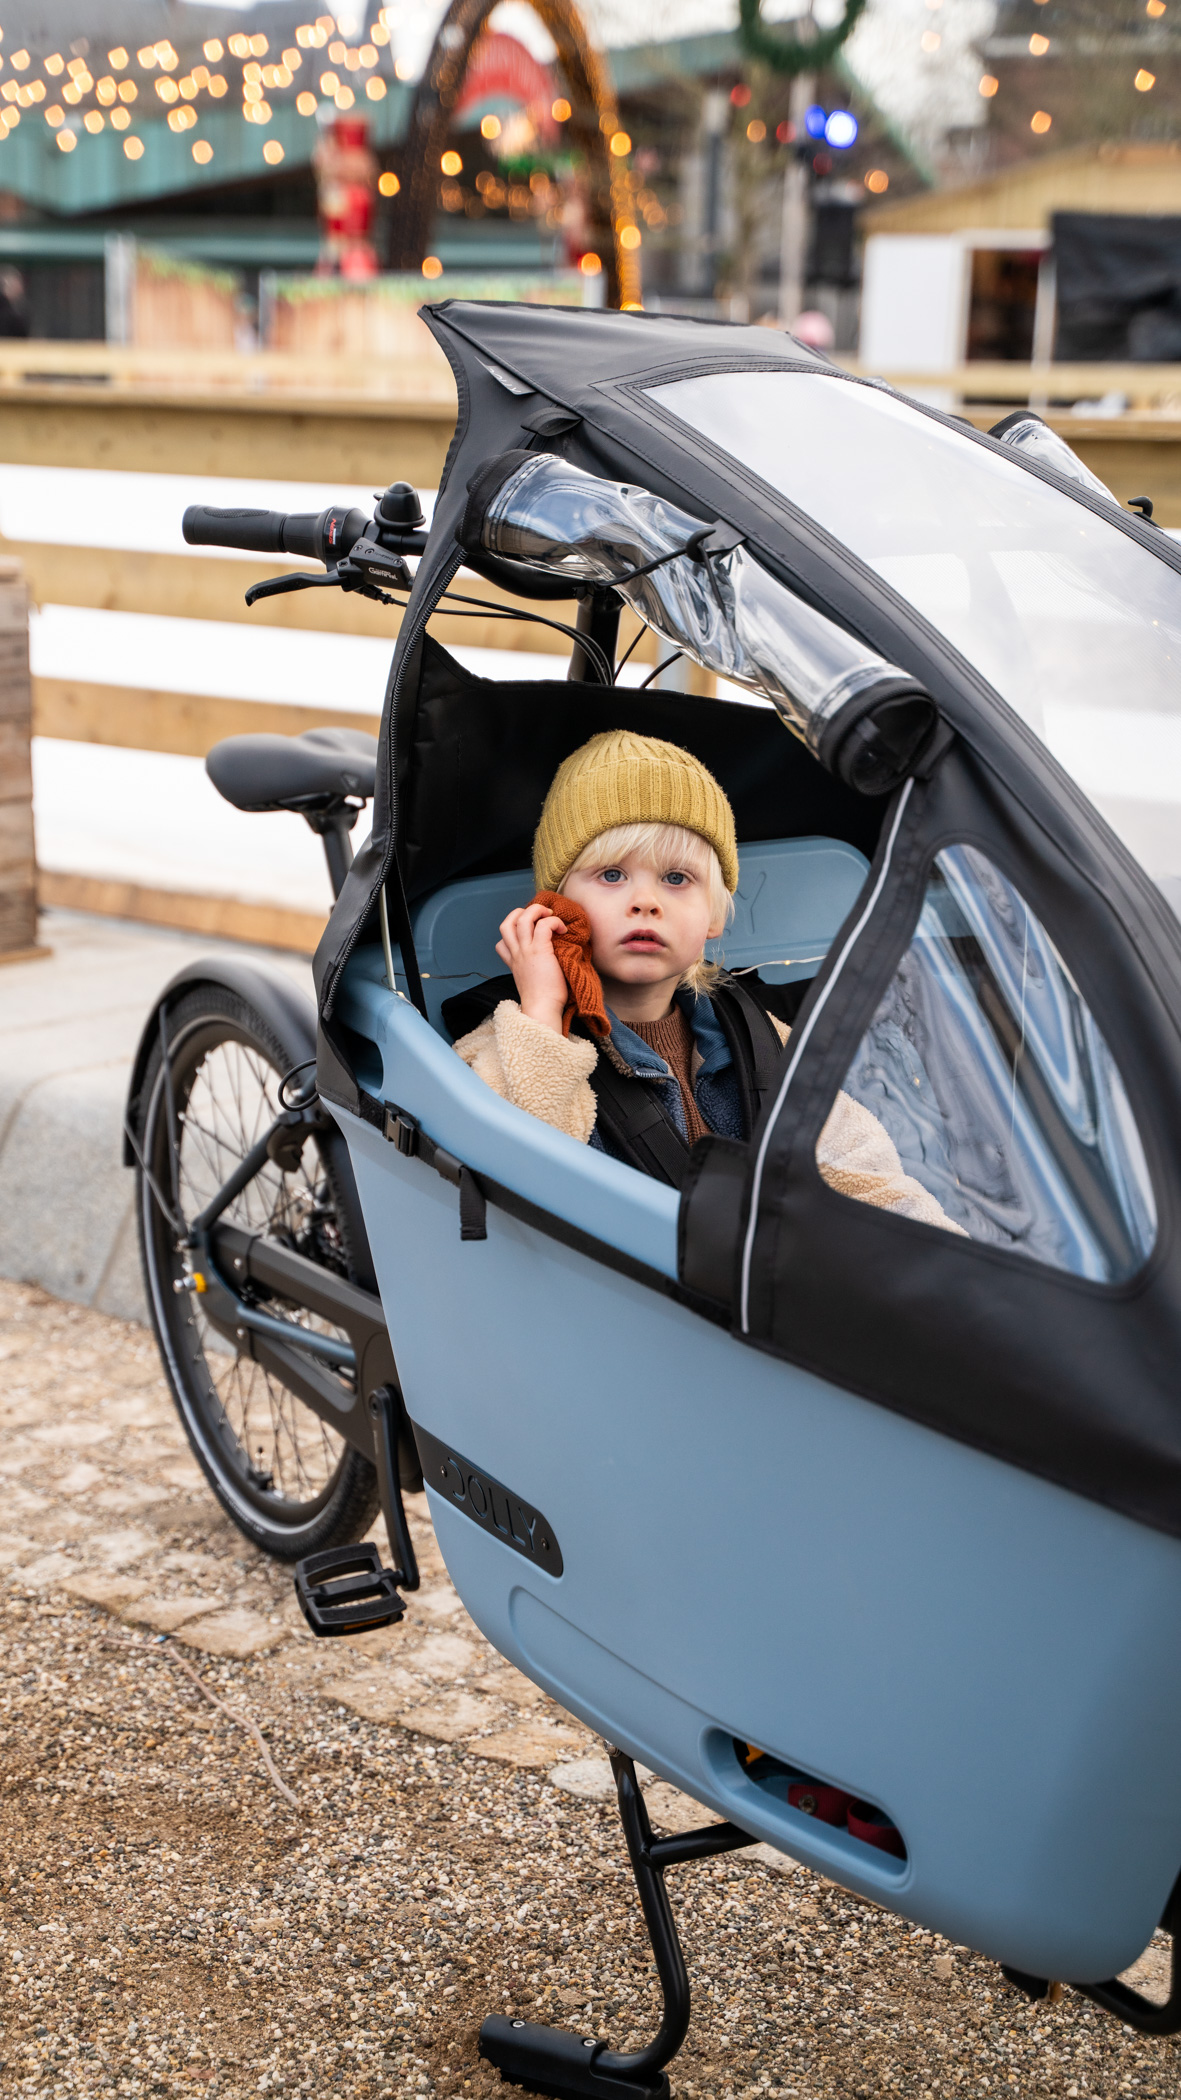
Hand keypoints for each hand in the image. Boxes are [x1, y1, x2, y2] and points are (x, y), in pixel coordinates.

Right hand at [496, 904, 567, 1033]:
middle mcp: (517, 954)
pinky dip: (554, 922)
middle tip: (540, 917)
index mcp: (514, 963)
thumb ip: (532, 970)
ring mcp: (526, 951)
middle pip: (507, 923)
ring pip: (522, 918)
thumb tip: (548, 962)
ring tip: (551, 915)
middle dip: (521, 912)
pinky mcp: (540, 950)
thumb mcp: (530, 983)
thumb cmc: (543, 1000)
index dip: (513, 933)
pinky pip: (544, 925)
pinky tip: (563, 929)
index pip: (501, 943)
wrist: (542, 1009)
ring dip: (537, 910)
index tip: (529, 934)